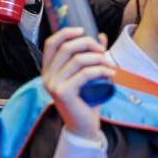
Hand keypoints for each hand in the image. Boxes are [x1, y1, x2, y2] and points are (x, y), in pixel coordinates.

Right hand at [42, 27, 113, 141]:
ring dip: (98, 59)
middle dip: (88, 44)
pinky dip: (100, 70)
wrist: (83, 126)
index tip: (83, 31)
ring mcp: (53, 85)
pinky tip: (111, 74)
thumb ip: (92, 55)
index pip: (51, 43)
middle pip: (67, 48)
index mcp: (48, 70)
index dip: (66, 33)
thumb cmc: (85, 100)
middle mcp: (47, 76)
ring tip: (110, 65)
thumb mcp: (88, 75)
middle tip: (104, 51)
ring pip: (78, 60)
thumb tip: (101, 36)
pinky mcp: (63, 93)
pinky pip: (84, 74)